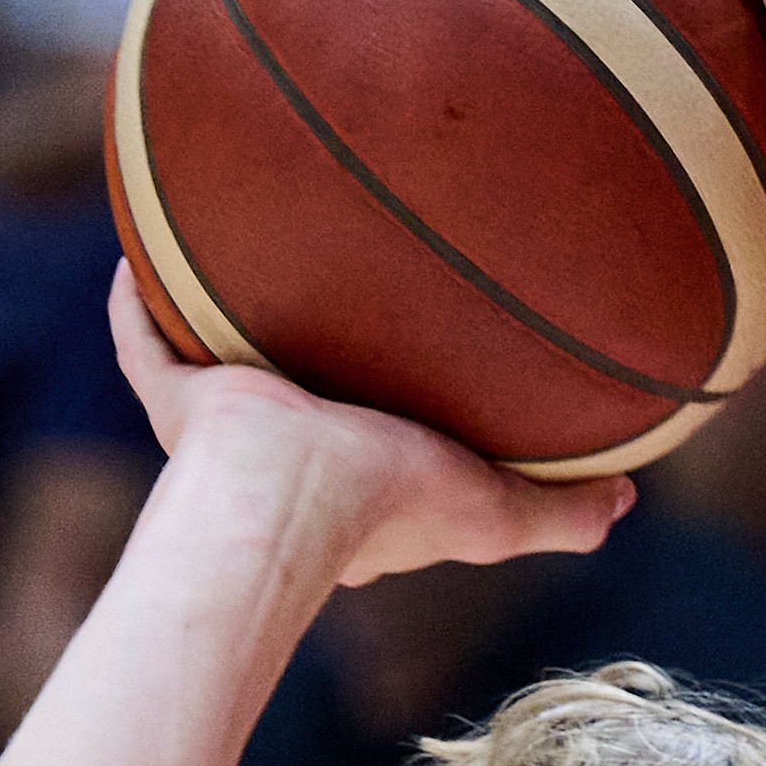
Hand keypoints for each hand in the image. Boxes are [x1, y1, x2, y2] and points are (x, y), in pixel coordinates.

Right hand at [108, 266, 633, 581]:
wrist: (289, 497)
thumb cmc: (388, 508)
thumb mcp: (497, 515)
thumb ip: (562, 514)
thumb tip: (629, 503)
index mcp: (348, 495)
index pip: (367, 461)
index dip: (388, 429)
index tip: (407, 387)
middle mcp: (282, 461)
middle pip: (295, 400)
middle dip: (305, 364)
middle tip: (329, 308)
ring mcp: (221, 433)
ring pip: (218, 368)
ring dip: (223, 324)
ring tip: (243, 263)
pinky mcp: (179, 400)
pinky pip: (145, 341)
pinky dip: (137, 302)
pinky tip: (137, 250)